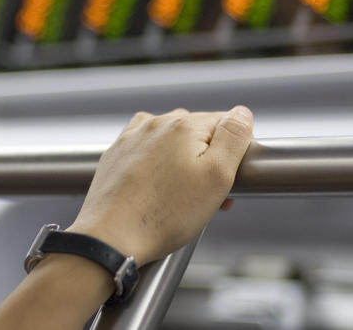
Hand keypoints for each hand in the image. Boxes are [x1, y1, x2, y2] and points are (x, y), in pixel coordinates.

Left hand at [67, 106, 253, 264]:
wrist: (110, 238)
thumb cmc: (164, 215)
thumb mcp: (217, 176)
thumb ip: (234, 137)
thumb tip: (242, 113)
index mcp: (183, 125)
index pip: (226, 123)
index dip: (233, 152)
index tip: (228, 180)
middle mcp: (156, 124)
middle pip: (198, 133)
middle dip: (208, 160)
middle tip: (207, 197)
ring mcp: (133, 138)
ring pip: (172, 142)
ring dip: (183, 163)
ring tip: (182, 199)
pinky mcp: (117, 155)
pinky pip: (148, 153)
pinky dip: (159, 167)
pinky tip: (158, 191)